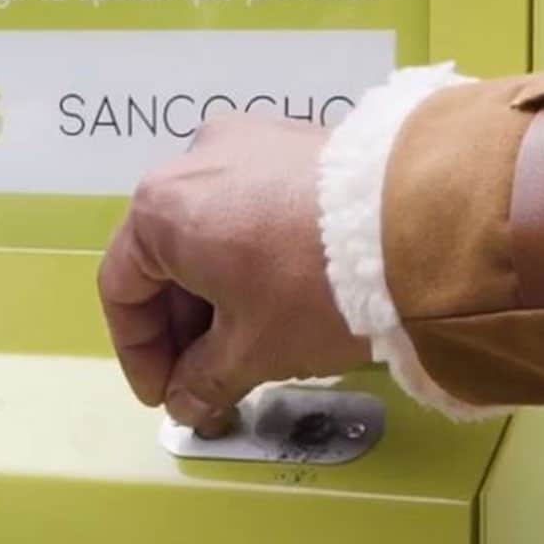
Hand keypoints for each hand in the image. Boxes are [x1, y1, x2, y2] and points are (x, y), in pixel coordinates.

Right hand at [99, 114, 371, 435]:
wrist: (421, 225)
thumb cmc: (316, 285)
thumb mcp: (253, 349)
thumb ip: (205, 380)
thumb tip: (189, 403)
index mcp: (161, 208)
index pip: (122, 288)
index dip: (139, 353)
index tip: (166, 393)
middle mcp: (194, 159)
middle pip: (165, 255)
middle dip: (182, 327)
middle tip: (207, 379)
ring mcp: (249, 141)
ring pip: (210, 229)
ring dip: (217, 292)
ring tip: (250, 344)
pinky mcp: (297, 139)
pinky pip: (253, 204)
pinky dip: (252, 254)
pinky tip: (283, 297)